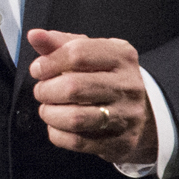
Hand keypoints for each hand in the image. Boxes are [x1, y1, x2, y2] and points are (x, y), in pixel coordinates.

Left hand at [26, 28, 157, 166]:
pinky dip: (58, 134)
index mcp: (121, 56)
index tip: (38, 69)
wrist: (143, 112)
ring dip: (50, 114)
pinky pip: (78, 142)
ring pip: (75, 118)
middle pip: (73, 87)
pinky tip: (57, 126)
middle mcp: (128, 85)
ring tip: (47, 109)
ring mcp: (127, 115)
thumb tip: (35, 35)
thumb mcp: (90, 53)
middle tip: (41, 91)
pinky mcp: (121, 142)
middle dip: (46, 90)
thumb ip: (60, 43)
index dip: (49, 62)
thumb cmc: (107, 77)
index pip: (78, 54)